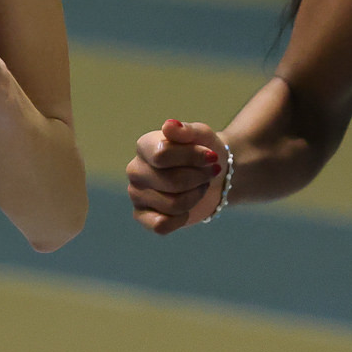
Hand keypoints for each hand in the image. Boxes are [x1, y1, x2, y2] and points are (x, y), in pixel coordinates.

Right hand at [127, 118, 225, 234]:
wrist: (216, 176)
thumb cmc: (205, 152)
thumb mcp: (203, 135)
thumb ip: (187, 130)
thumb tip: (169, 126)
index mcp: (145, 146)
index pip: (162, 155)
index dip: (193, 158)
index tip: (212, 156)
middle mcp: (135, 170)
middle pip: (172, 182)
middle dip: (199, 179)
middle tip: (210, 173)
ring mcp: (136, 194)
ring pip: (172, 205)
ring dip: (195, 196)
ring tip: (200, 186)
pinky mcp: (142, 216)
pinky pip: (161, 225)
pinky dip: (182, 218)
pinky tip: (187, 208)